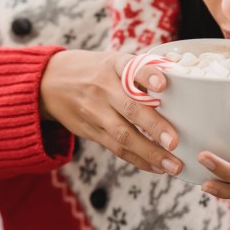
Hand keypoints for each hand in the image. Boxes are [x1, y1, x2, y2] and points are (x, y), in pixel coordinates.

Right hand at [39, 49, 181, 174]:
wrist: (49, 83)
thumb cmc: (94, 71)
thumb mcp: (112, 61)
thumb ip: (141, 71)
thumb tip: (180, 79)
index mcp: (113, 66)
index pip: (131, 68)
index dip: (148, 75)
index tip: (163, 84)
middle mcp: (103, 88)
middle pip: (129, 108)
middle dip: (153, 126)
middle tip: (174, 142)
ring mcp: (95, 112)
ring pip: (123, 135)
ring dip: (150, 153)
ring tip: (173, 166)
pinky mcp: (90, 131)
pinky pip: (116, 148)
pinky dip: (138, 160)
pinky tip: (157, 168)